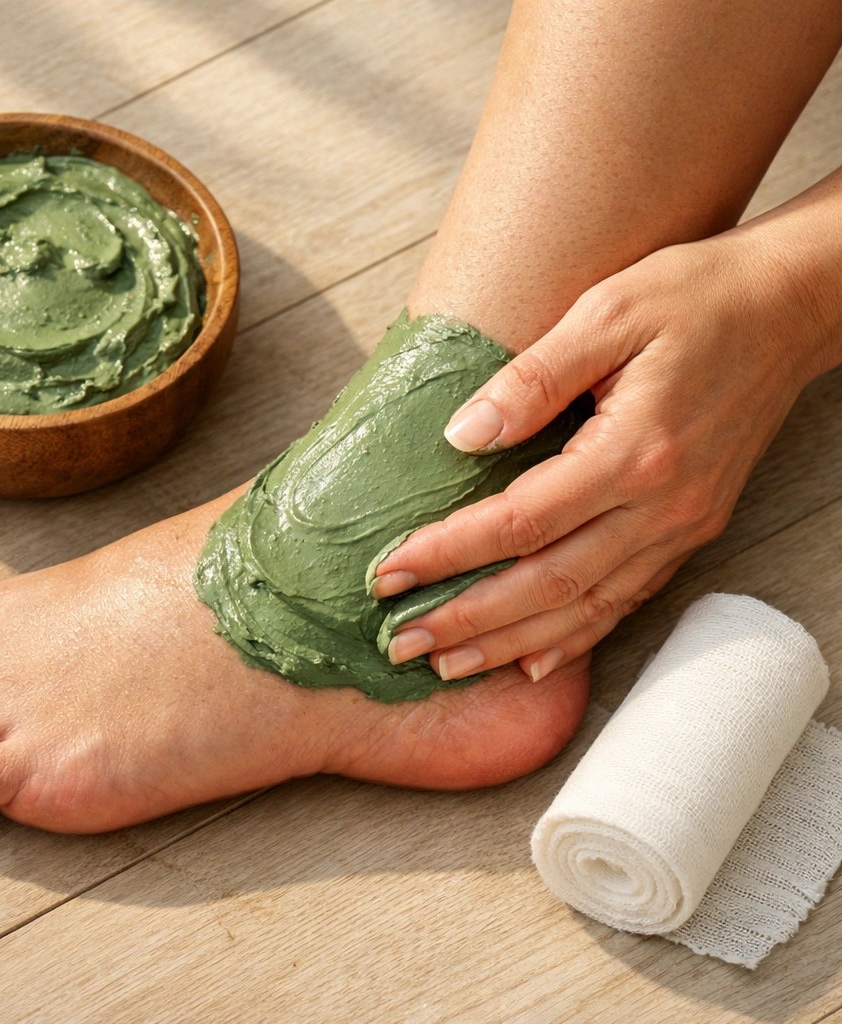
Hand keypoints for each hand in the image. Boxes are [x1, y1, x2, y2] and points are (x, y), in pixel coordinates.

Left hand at [372, 231, 826, 681]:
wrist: (789, 306)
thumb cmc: (694, 297)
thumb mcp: (606, 312)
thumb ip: (531, 379)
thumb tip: (461, 435)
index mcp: (634, 451)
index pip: (519, 522)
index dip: (447, 553)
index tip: (388, 574)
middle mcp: (661, 505)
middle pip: (548, 583)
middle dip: (468, 620)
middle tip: (403, 643)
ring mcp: (682, 526)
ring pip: (586, 607)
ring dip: (512, 643)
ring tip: (450, 666)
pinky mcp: (691, 529)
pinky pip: (628, 600)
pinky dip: (577, 636)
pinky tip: (534, 660)